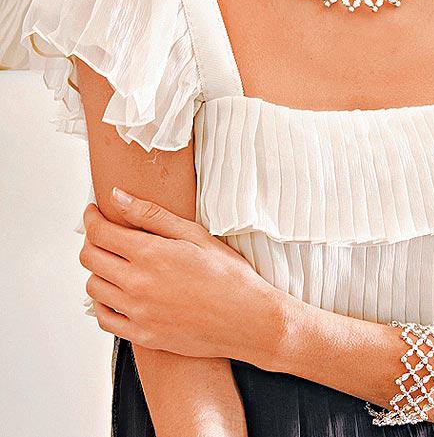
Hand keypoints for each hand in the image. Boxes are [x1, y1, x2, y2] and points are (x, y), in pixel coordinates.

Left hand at [80, 188, 286, 365]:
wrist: (247, 320)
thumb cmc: (227, 273)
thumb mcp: (194, 234)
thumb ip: (151, 214)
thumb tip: (116, 196)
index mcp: (150, 254)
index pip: (100, 232)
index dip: (91, 218)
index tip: (93, 211)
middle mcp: (137, 284)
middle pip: (90, 258)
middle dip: (91, 240)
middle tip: (104, 232)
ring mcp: (138, 313)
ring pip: (93, 287)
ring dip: (97, 270)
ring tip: (113, 260)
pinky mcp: (143, 335)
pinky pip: (104, 319)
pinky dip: (102, 302)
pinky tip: (116, 292)